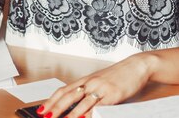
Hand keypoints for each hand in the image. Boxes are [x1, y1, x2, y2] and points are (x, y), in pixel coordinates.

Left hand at [39, 53, 153, 117]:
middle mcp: (90, 83)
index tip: (42, 110)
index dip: (52, 100)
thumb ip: (87, 91)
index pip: (63, 90)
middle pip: (68, 96)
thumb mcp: (99, 81)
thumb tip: (75, 106)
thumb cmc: (117, 75)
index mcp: (85, 80)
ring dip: (71, 114)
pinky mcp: (113, 94)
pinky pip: (99, 106)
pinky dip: (90, 113)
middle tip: (46, 117)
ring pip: (82, 102)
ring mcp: (101, 88)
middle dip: (56, 108)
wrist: (136, 66)